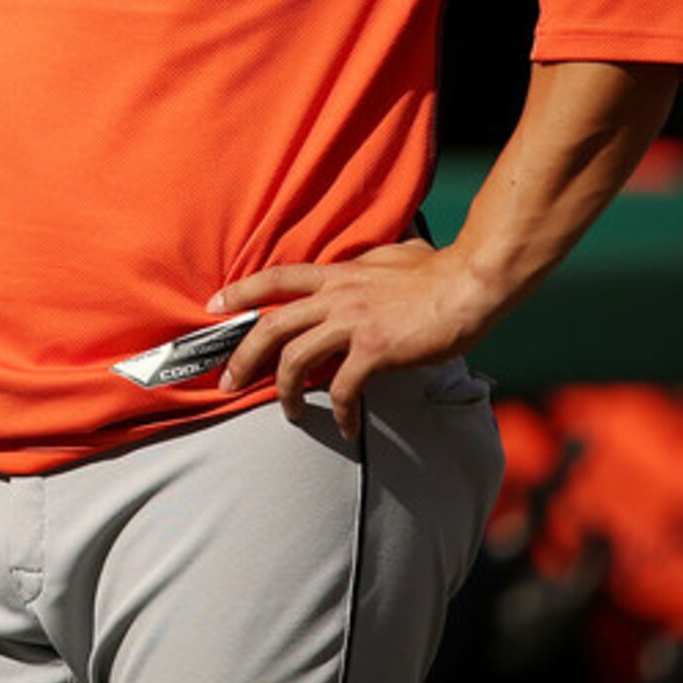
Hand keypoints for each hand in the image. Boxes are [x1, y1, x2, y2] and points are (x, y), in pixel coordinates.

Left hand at [211, 240, 498, 438]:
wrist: (470, 285)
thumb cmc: (439, 270)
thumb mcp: (394, 254)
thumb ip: (371, 261)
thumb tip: (374, 258)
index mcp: (337, 274)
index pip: (275, 278)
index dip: (240, 292)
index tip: (212, 306)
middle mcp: (336, 296)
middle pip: (271, 325)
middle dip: (242, 356)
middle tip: (227, 381)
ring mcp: (352, 323)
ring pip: (294, 358)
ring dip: (283, 391)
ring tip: (288, 414)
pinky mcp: (375, 350)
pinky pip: (342, 387)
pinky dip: (339, 411)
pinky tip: (348, 427)